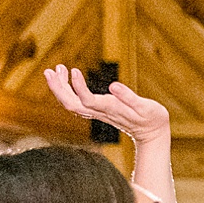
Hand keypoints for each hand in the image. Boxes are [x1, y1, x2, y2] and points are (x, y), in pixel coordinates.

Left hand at [44, 65, 169, 144]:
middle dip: (58, 88)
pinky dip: (67, 89)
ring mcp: (96, 112)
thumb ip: (129, 97)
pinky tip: (66, 77)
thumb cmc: (152, 118)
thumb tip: (113, 85)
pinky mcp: (96, 110)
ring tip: (57, 69)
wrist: (151, 133)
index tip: (75, 70)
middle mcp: (99, 112)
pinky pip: (75, 102)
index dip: (78, 87)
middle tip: (51, 70)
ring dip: (59, 87)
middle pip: (70, 104)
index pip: (87, 100)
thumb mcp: (147, 107)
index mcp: (110, 109)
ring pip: (70, 103)